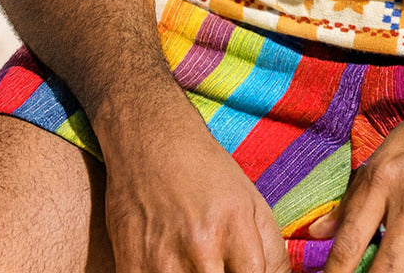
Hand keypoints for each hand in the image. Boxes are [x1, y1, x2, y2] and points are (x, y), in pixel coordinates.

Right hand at [98, 94, 289, 272]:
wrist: (151, 144)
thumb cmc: (206, 174)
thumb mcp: (251, 201)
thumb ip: (273, 250)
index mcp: (234, 225)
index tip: (245, 271)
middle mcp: (199, 244)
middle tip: (217, 265)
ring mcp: (162, 260)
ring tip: (192, 263)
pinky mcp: (130, 267)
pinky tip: (169, 265)